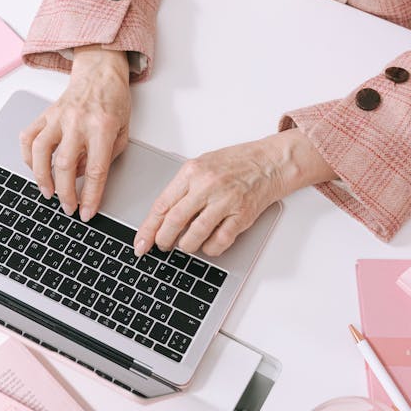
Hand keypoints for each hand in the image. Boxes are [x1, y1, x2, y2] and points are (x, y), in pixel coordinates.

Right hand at [19, 46, 130, 221]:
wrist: (99, 72)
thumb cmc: (113, 102)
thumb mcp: (122, 132)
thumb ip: (106, 157)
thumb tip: (82, 178)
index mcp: (102, 128)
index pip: (95, 170)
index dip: (90, 196)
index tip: (86, 213)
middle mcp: (78, 122)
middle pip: (65, 165)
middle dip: (65, 193)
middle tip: (68, 208)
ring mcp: (58, 117)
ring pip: (41, 151)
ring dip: (41, 177)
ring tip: (48, 192)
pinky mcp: (45, 115)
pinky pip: (29, 137)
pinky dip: (28, 156)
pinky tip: (35, 168)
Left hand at [134, 128, 337, 256]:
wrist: (270, 162)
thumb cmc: (237, 163)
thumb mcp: (202, 165)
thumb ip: (183, 189)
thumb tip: (163, 217)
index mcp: (192, 172)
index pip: (162, 204)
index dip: (148, 228)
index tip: (140, 242)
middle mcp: (207, 185)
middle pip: (174, 221)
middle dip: (163, 240)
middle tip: (161, 247)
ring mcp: (225, 201)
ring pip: (195, 234)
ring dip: (186, 245)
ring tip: (185, 245)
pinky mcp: (242, 215)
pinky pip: (220, 241)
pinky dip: (210, 248)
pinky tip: (208, 245)